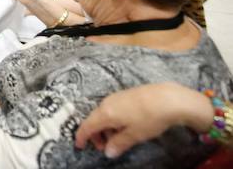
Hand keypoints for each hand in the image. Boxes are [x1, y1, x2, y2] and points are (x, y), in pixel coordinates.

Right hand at [75, 83, 212, 158]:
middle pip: (94, 119)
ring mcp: (115, 97)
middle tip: (105, 147)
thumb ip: (119, 144)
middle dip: (96, 135)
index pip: (87, 126)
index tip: (79, 146)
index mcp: (105, 113)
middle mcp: (106, 103)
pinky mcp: (125, 94)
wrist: (168, 98)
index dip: (82, 137)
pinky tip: (125, 126)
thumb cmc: (149, 118)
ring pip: (103, 114)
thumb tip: (108, 152)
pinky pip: (112, 109)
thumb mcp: (134, 135)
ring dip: (105, 128)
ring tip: (117, 138)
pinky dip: (112, 120)